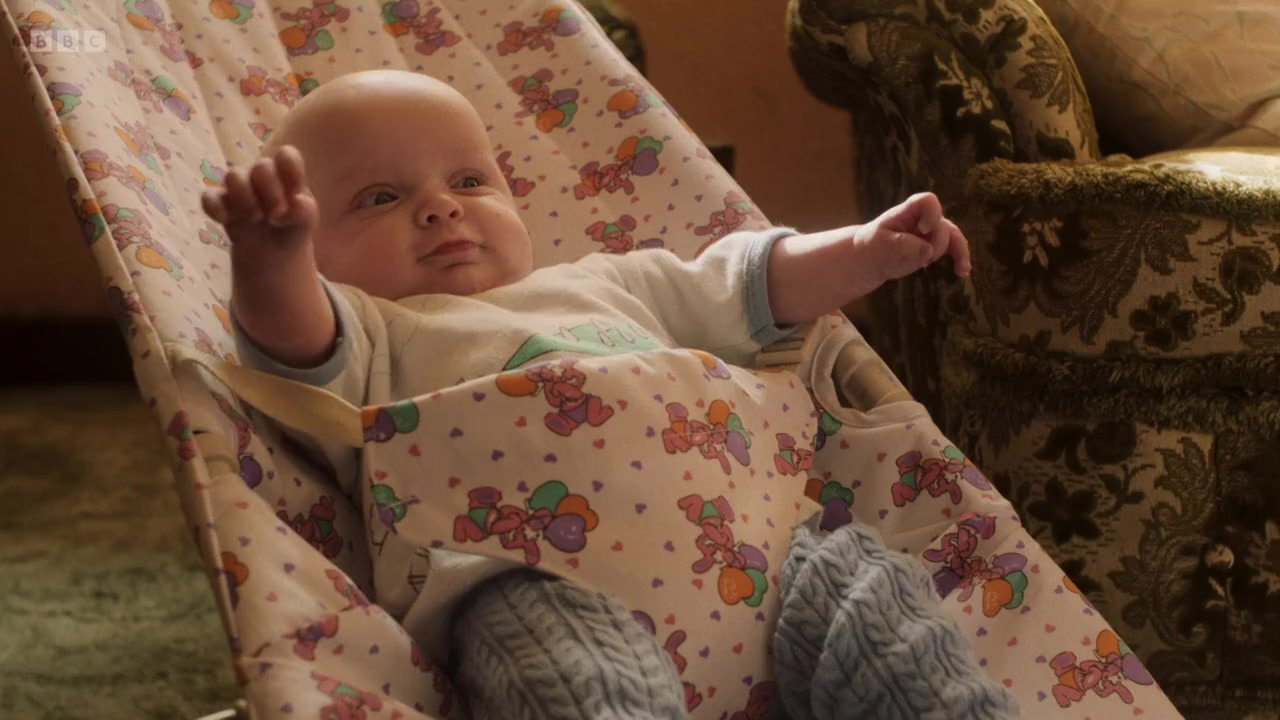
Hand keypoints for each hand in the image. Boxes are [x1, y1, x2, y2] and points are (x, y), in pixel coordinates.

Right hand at [201, 145, 317, 257]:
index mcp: (286, 172)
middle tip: (276, 214)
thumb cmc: (292, 225)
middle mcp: (261, 174)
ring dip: (245, 198)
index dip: (291, 171)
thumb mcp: (305, 220)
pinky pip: (209, 197)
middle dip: (271, 191)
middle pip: (262, 166)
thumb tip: (295, 203)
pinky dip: (215, 207)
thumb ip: (304, 210)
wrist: (273, 249)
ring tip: (256, 218)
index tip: (296, 194)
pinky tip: (225, 219)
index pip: (287, 156)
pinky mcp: (220, 203)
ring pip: (234, 176)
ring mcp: (239, 187)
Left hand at [853, 192, 971, 283]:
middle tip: (922, 260)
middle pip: (942, 225)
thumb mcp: (883, 245)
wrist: (869, 258)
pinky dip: (960, 258)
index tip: (923, 229)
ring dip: (958, 252)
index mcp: (907, 211)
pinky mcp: (934, 245)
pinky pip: (953, 249)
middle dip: (937, 243)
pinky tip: (963, 272)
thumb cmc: (873, 246)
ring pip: (953, 236)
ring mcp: (931, 232)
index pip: (928, 201)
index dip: (931, 214)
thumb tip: (928, 252)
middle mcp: (923, 218)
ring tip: (960, 270)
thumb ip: (905, 246)